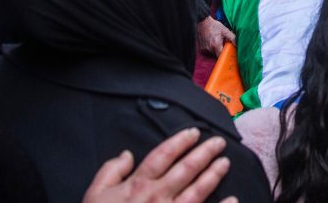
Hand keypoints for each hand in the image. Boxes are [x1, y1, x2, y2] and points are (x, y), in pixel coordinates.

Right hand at [82, 128, 236, 202]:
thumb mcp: (95, 194)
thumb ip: (111, 171)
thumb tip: (127, 154)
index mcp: (137, 185)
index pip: (163, 156)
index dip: (180, 142)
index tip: (194, 133)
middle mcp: (157, 196)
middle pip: (186, 169)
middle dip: (205, 153)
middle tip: (219, 142)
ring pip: (198, 191)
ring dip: (214, 175)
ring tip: (225, 163)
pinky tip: (232, 200)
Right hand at [196, 16, 234, 55]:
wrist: (203, 22)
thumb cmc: (214, 26)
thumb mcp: (225, 30)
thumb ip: (232, 38)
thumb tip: (237, 44)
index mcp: (216, 45)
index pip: (222, 56)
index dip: (225, 55)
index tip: (228, 52)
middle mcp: (210, 49)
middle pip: (217, 55)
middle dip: (221, 51)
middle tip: (223, 44)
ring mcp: (205, 49)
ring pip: (213, 54)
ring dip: (216, 50)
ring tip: (217, 41)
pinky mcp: (202, 48)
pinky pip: (208, 52)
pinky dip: (211, 48)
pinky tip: (211, 42)